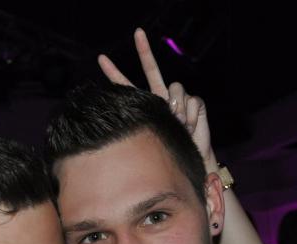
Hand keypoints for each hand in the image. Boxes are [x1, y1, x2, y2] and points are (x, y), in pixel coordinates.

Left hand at [98, 28, 214, 167]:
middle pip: (152, 70)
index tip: (101, 59)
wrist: (191, 157)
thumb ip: (151, 121)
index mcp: (145, 106)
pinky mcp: (195, 102)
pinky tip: (191, 126)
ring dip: (178, 109)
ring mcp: (179, 98)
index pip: (127, 88)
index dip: (114, 74)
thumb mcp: (153, 138)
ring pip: (176, 87)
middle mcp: (161, 97)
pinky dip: (192, 116)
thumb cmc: (168, 151)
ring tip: (180, 126)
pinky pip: (192, 101)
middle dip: (144, 51)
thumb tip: (165, 105)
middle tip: (137, 33)